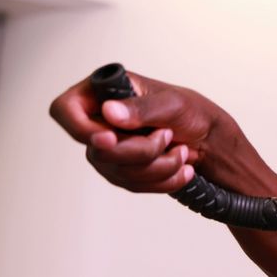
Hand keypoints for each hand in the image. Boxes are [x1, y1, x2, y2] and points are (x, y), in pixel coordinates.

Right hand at [49, 71, 224, 192]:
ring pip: (114, 170)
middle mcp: (100, 120)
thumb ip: (142, 108)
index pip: (65, 109)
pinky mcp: (120, 169)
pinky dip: (160, 180)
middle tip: (167, 137)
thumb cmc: (193, 112)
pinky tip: (181, 169)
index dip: (78, 128)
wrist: (211, 141)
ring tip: (180, 152)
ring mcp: (107, 148)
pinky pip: (129, 184)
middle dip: (139, 151)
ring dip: (156, 166)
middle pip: (96, 149)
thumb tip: (109, 111)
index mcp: (106, 92)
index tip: (109, 138)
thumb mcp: (173, 104)